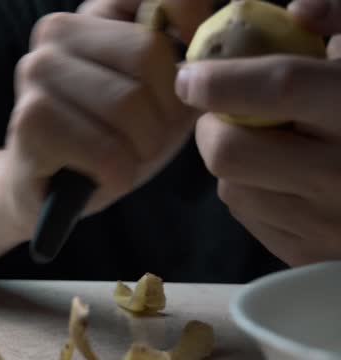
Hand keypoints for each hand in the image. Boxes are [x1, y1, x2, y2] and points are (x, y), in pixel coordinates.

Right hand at [0, 0, 212, 235]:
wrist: (51, 188)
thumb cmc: (111, 137)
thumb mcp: (158, 92)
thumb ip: (187, 54)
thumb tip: (214, 34)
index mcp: (90, 14)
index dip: (193, 32)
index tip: (191, 77)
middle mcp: (55, 31)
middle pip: (148, 53)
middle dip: (165, 111)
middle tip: (150, 138)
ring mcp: (36, 72)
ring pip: (127, 104)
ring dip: (141, 149)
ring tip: (122, 160)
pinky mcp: (29, 121)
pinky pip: (107, 151)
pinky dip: (118, 175)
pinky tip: (102, 177)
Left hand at [175, 0, 340, 265]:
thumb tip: (297, 10)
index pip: (280, 88)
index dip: (222, 78)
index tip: (189, 75)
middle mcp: (340, 175)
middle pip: (229, 151)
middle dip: (213, 127)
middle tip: (226, 114)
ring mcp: (323, 226)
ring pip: (230, 188)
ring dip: (233, 162)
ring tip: (266, 147)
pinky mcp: (307, 257)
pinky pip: (248, 217)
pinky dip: (250, 192)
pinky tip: (281, 181)